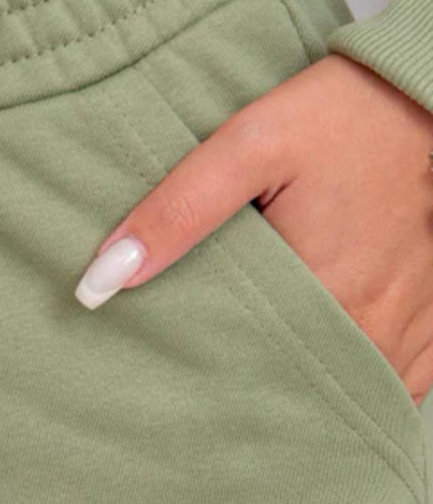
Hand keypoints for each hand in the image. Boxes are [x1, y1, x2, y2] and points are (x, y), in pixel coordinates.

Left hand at [73, 52, 432, 406]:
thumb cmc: (349, 114)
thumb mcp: (250, 145)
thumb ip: (176, 213)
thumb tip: (100, 282)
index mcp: (320, 297)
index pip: (237, 369)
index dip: (201, 370)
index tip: (173, 363)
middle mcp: (370, 330)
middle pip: (286, 385)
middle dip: (247, 381)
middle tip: (209, 364)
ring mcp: (408, 335)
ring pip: (341, 389)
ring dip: (301, 383)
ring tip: (261, 357)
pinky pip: (394, 383)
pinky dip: (356, 375)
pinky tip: (321, 356)